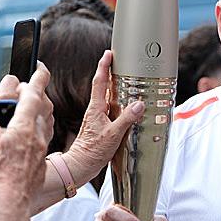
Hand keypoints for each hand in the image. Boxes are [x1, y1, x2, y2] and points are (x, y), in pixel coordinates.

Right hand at [0, 64, 52, 206]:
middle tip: (27, 87)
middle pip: (41, 107)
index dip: (38, 79)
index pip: (33, 96)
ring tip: (29, 106)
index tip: (41, 68)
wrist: (10, 201)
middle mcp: (37, 136)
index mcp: (24, 126)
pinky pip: (42, 139)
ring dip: (38, 111)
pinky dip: (38, 129)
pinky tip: (32, 131)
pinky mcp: (39, 163)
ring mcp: (40, 150)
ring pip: (44, 123)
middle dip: (36, 93)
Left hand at [64, 50, 145, 185]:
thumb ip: (126, 118)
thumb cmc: (92, 151)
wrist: (81, 165)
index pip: (100, 82)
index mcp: (96, 109)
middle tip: (118, 61)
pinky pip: (110, 109)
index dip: (104, 66)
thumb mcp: (113, 134)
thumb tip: (138, 104)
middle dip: (109, 72)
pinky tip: (124, 106)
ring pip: (107, 98)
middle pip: (103, 86)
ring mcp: (97, 118)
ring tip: (124, 80)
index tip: (108, 54)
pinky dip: (117, 103)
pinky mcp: (100, 126)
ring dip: (114, 87)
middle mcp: (95, 111)